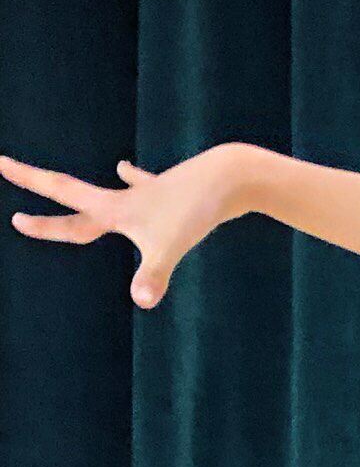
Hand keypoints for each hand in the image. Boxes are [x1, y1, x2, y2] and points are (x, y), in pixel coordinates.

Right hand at [3, 140, 254, 306]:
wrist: (231, 175)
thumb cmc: (197, 209)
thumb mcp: (171, 246)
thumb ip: (153, 275)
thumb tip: (143, 301)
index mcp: (115, 209)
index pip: (62, 196)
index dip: (32, 192)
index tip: (0, 164)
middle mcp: (126, 198)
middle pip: (76, 199)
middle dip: (41, 189)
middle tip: (7, 167)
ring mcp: (149, 193)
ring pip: (113, 193)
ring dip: (92, 194)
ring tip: (70, 179)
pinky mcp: (172, 191)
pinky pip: (145, 185)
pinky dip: (135, 178)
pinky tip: (127, 169)